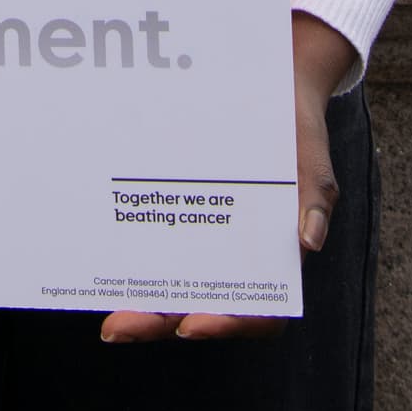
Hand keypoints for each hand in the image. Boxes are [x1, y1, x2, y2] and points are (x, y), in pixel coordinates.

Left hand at [98, 12, 351, 343]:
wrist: (268, 84)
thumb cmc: (293, 125)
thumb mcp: (309, 151)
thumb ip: (314, 191)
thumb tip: (309, 240)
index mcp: (274, 254)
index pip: (259, 311)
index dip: (229, 325)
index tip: (194, 325)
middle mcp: (234, 255)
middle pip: (197, 304)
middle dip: (157, 320)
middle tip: (118, 326)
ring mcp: (200, 237)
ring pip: (168, 284)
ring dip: (136, 300)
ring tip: (101, 305)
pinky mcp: (173, 211)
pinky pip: (149, 242)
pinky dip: (127, 256)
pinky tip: (97, 254)